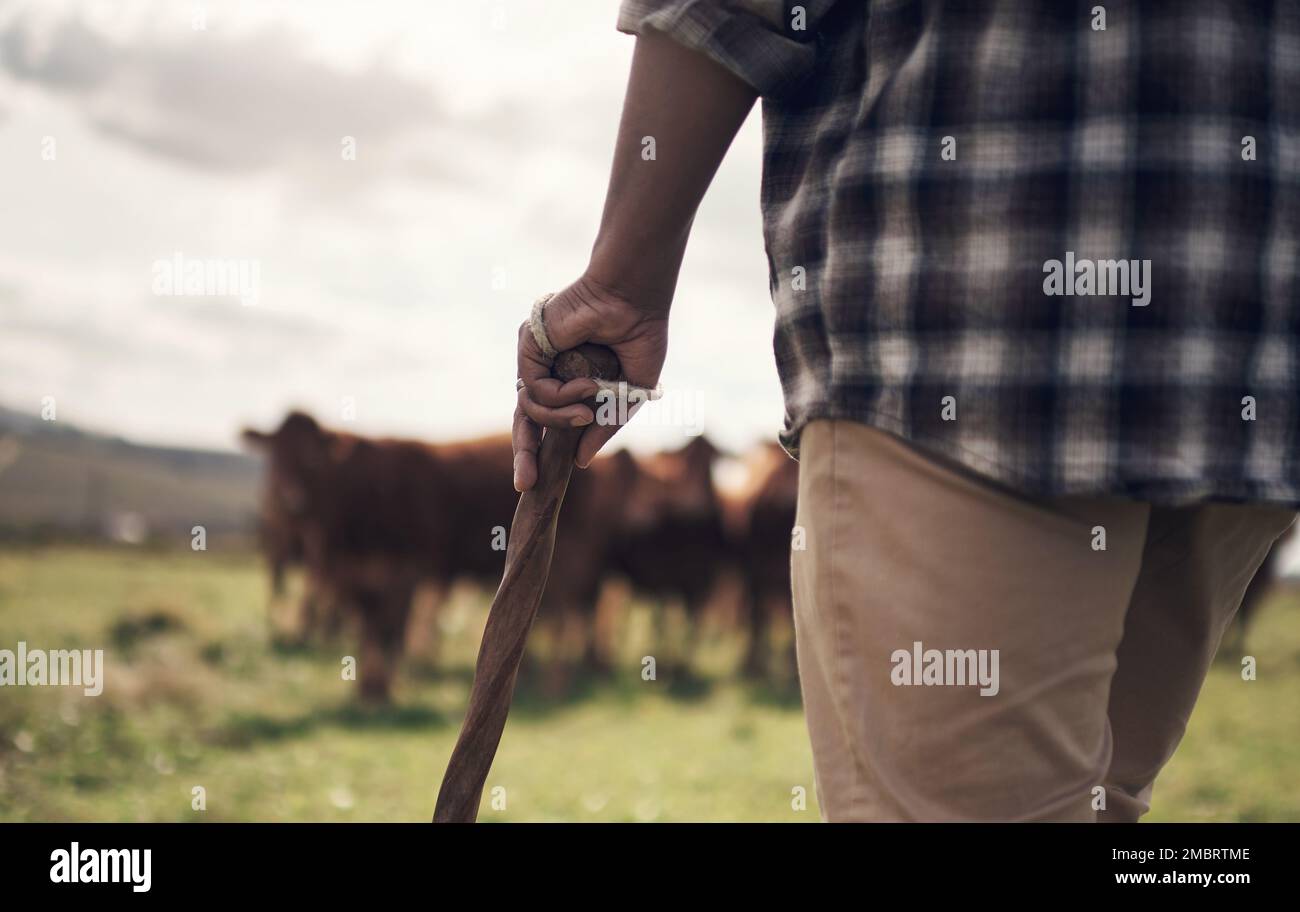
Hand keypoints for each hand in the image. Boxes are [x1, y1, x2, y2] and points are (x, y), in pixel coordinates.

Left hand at [512, 274, 667, 490]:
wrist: (633, 298)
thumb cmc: (639, 336)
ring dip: (562, 419)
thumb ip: (605, 428)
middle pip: (525, 420)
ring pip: (529, 410)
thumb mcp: (629, 396)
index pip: (547, 418)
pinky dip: (561, 397)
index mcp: (568, 379)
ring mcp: (536, 358)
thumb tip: (581, 463)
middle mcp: (547, 369)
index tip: (538, 480)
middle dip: (525, 454)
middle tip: (526, 484)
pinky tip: (587, 386)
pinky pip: (534, 391)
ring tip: (588, 410)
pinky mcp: (528, 345)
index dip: (542, 448)